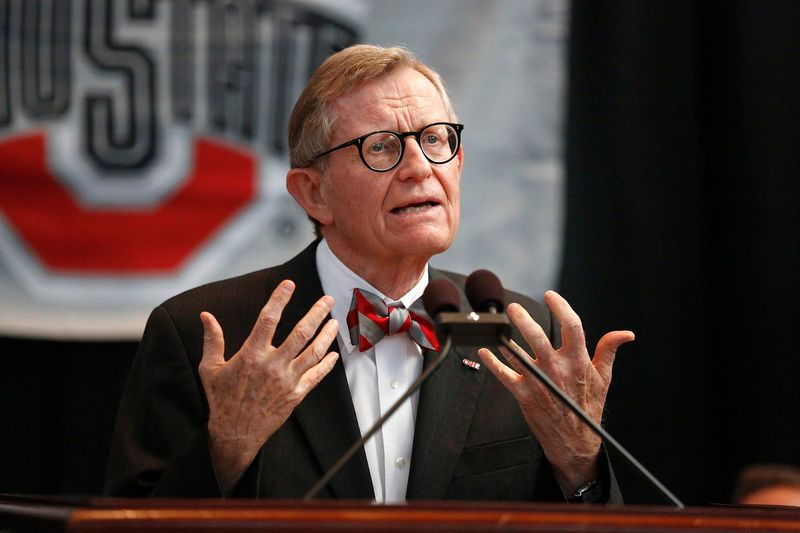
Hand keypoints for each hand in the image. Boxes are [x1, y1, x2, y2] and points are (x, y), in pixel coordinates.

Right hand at [198, 279, 338, 492]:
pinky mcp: (296, 395)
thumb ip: (212, 340)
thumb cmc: (221, 399)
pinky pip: (316, 376)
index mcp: (251, 355)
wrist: (235, 434)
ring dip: (327, 336)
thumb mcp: (210, 368)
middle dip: (316, 313)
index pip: (268, 319)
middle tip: (328, 299)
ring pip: (314, 353)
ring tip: (335, 322)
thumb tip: (205, 315)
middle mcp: (272, 365)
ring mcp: (287, 380)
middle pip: (301, 333)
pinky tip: (335, 354)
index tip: (289, 284)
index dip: (279, 299)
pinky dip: (327, 364)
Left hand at [477, 290, 633, 493]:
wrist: (575, 442)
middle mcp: (557, 369)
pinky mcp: (524, 394)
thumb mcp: (603, 378)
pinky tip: (484, 351)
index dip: (561, 306)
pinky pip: (503, 374)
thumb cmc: (587, 407)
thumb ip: (608, 351)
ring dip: (504, 338)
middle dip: (522, 318)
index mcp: (578, 361)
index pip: (571, 326)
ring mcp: (538, 381)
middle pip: (537, 336)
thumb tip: (625, 334)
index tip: (550, 295)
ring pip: (516, 353)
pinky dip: (492, 361)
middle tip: (513, 307)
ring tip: (498, 325)